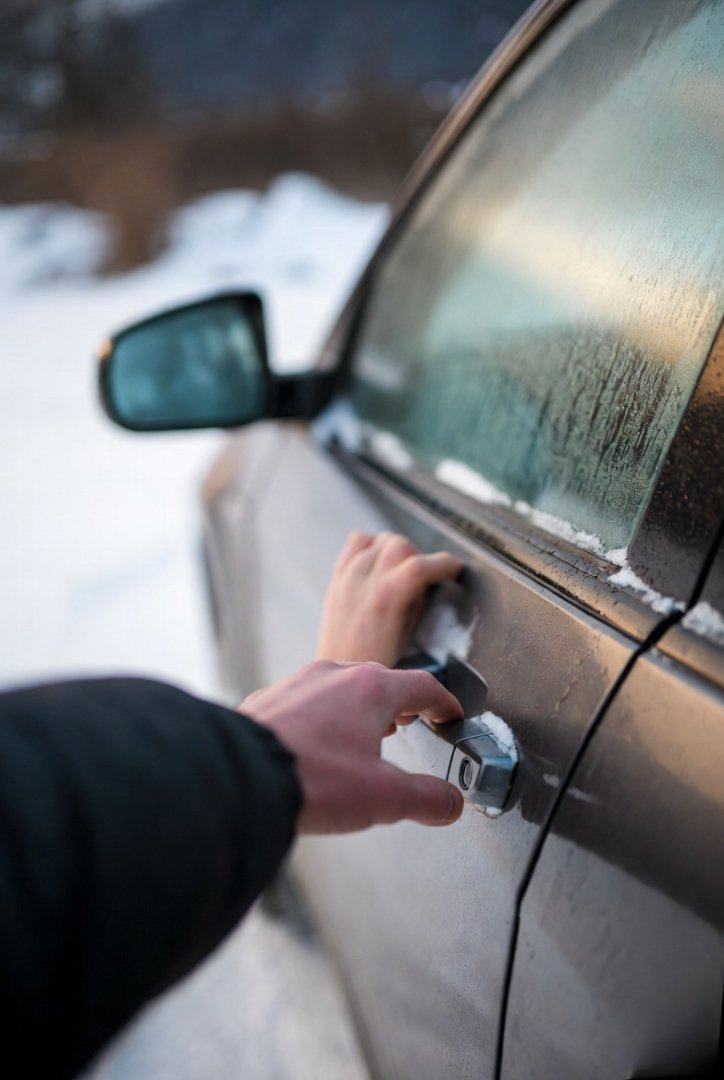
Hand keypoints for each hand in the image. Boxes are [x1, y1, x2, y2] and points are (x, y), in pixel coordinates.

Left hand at [241, 660, 464, 833]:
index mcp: (369, 689)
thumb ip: (426, 799)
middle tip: (412, 720)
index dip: (443, 703)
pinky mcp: (266, 702)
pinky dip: (322, 718)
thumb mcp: (384, 798)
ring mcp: (296, 686)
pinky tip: (317, 744)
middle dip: (400, 703)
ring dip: (360, 708)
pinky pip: (305, 702)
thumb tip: (449, 803)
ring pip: (339, 688)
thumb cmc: (309, 780)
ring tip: (367, 733)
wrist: (238, 780)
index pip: (422, 686)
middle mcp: (332, 677)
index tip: (449, 713)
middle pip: (380, 681)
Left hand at [317, 532, 463, 666]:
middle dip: (419, 556)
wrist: (341, 671)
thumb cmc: (375, 663)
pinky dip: (372, 546)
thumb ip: (416, 601)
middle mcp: (363, 582)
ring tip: (402, 571)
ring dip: (396, 550)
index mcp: (385, 599)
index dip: (444, 564)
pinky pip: (356, 543)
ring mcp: (347, 578)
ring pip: (379, 539)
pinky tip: (379, 563)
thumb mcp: (408, 635)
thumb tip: (426, 581)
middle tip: (425, 576)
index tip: (454, 568)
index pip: (421, 566)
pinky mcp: (336, 579)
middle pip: (399, 545)